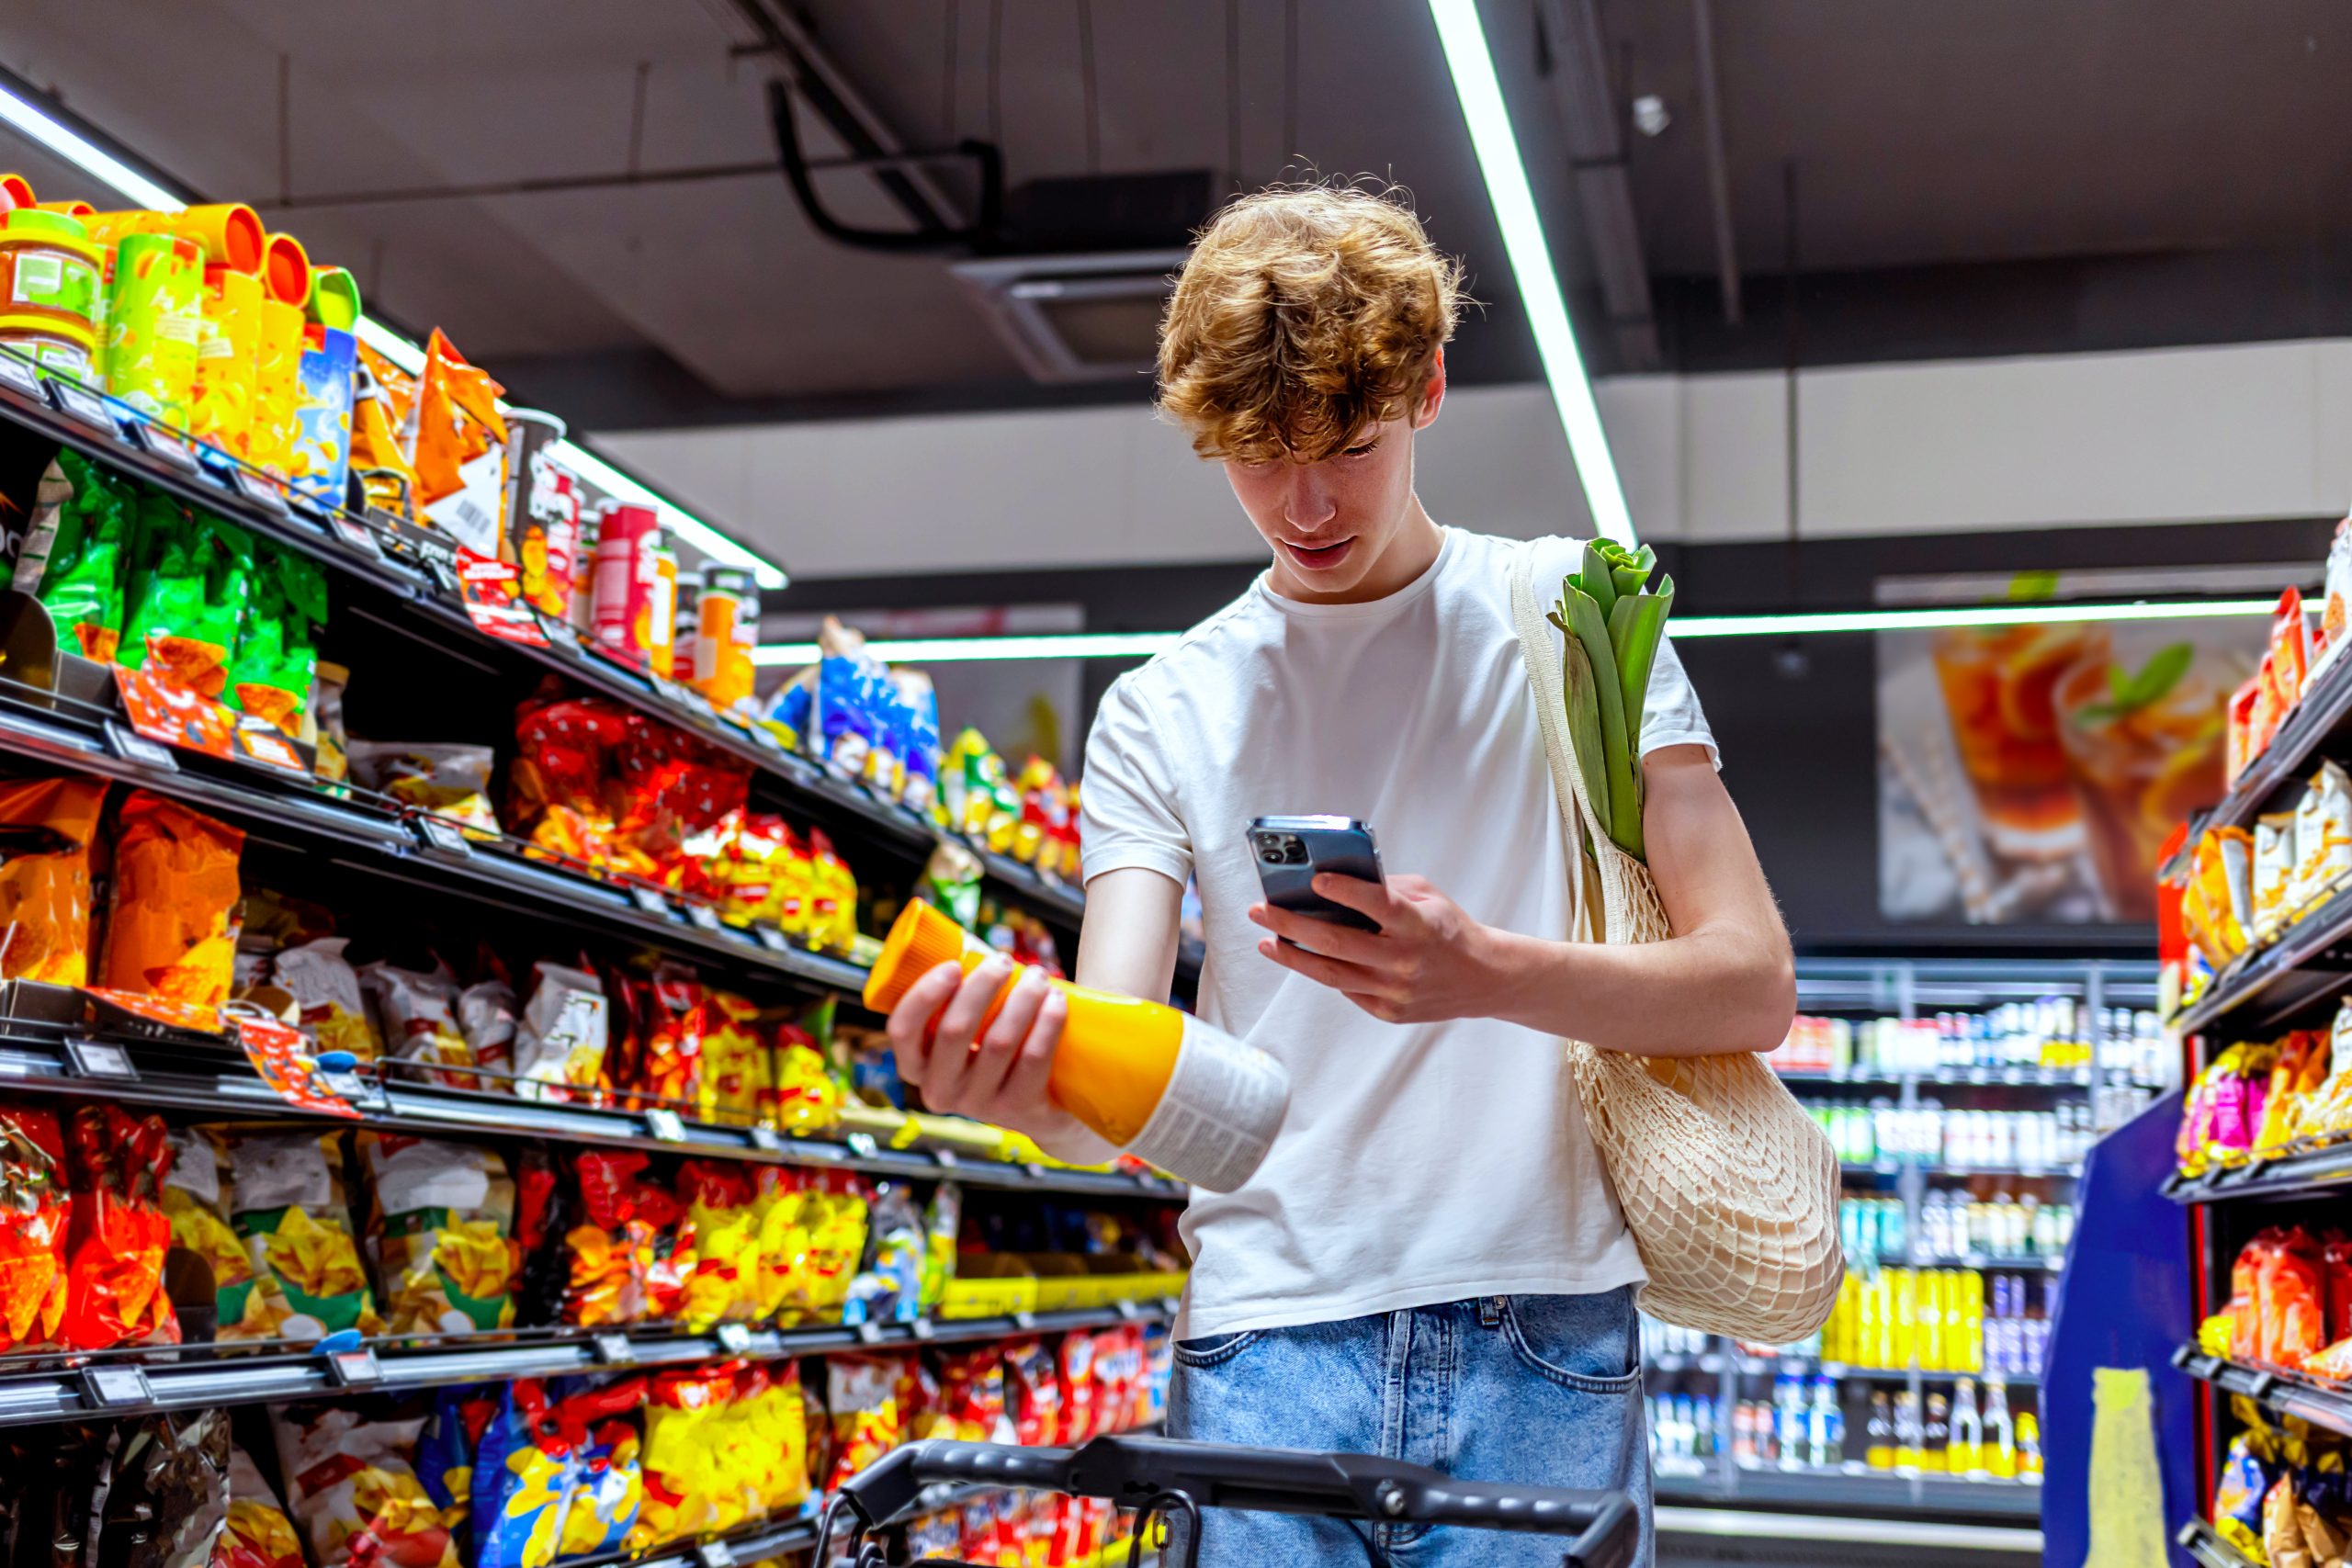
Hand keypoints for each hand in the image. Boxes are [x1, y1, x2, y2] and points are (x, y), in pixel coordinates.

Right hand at [884, 955, 1072, 1141]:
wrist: (1038, 1109)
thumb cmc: (994, 1051)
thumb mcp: (966, 1034)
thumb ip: (959, 999)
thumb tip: (971, 942)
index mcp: (916, 1065)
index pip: (903, 1029)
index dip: (924, 994)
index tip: (954, 965)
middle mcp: (940, 1089)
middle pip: (954, 1030)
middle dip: (982, 985)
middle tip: (1004, 961)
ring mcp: (978, 1104)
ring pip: (998, 1041)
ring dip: (1022, 999)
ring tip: (1038, 976)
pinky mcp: (1016, 1109)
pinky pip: (1033, 1059)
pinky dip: (1047, 1023)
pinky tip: (1057, 1001)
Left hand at [1248, 873, 1503, 1023]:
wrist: (1482, 979)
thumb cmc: (1449, 929)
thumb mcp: (1427, 896)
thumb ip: (1385, 887)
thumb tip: (1334, 880)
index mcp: (1419, 925)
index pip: (1378, 904)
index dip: (1345, 891)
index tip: (1315, 879)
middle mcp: (1405, 960)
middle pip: (1338, 943)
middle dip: (1292, 925)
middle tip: (1262, 910)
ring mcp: (1395, 991)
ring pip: (1331, 973)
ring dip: (1292, 956)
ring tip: (1267, 940)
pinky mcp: (1388, 1012)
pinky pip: (1346, 989)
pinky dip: (1322, 971)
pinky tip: (1302, 957)